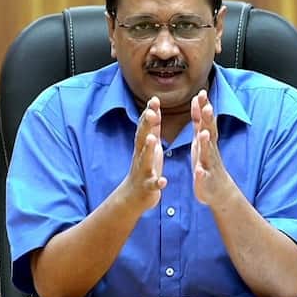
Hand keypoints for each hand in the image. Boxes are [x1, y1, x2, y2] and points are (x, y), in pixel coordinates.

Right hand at [123, 96, 166, 210]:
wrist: (133, 196)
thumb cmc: (144, 168)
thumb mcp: (148, 146)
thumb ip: (151, 129)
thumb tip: (153, 109)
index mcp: (144, 147)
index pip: (146, 127)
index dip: (149, 113)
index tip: (154, 99)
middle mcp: (141, 156)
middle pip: (143, 138)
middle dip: (146, 125)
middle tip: (152, 112)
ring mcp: (143, 171)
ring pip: (145, 159)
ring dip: (148, 149)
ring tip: (153, 139)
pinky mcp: (148, 187)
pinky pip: (153, 184)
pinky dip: (157, 182)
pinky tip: (163, 181)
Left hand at [190, 90, 232, 204]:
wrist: (218, 190)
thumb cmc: (207, 162)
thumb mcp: (202, 138)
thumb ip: (199, 120)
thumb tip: (199, 100)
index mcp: (206, 140)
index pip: (205, 121)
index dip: (203, 107)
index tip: (201, 93)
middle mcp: (209, 150)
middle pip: (209, 133)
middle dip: (208, 121)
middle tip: (207, 107)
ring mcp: (209, 165)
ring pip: (207, 153)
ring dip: (206, 144)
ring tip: (203, 134)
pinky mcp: (205, 181)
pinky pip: (203, 177)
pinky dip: (201, 174)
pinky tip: (199, 172)